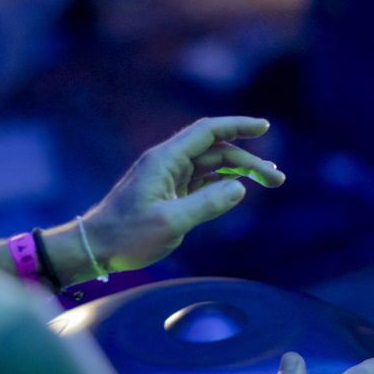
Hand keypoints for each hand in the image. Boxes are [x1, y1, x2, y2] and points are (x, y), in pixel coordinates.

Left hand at [82, 116, 284, 271]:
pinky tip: (241, 189)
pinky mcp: (169, 192)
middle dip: (249, 160)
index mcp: (165, 160)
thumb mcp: (170, 224)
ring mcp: (169, 177)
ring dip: (240, 171)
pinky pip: (203, 180)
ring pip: (212, 165)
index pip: (208, 132)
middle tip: (278, 179)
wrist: (94, 247)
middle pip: (216, 150)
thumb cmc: (126, 236)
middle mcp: (168, 162)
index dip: (238, 126)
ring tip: (270, 181)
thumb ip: (207, 204)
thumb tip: (240, 189)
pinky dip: (225, 182)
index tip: (264, 126)